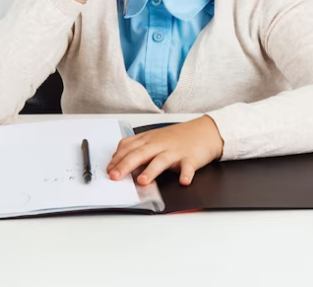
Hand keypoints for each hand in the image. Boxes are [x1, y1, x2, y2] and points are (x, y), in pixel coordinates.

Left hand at [107, 116, 224, 185]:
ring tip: (142, 181)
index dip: (117, 159)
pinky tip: (183, 181)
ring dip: (151, 171)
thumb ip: (137, 148)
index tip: (108, 170)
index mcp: (149, 140)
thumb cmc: (177, 137)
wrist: (204, 131)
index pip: (129, 148)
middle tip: (115, 177)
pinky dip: (186, 174)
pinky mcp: (190, 158)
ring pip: (161, 160)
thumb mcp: (154, 139)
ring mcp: (175, 151)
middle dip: (125, 165)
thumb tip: (118, 161)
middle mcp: (160, 144)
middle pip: (140, 154)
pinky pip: (188, 167)